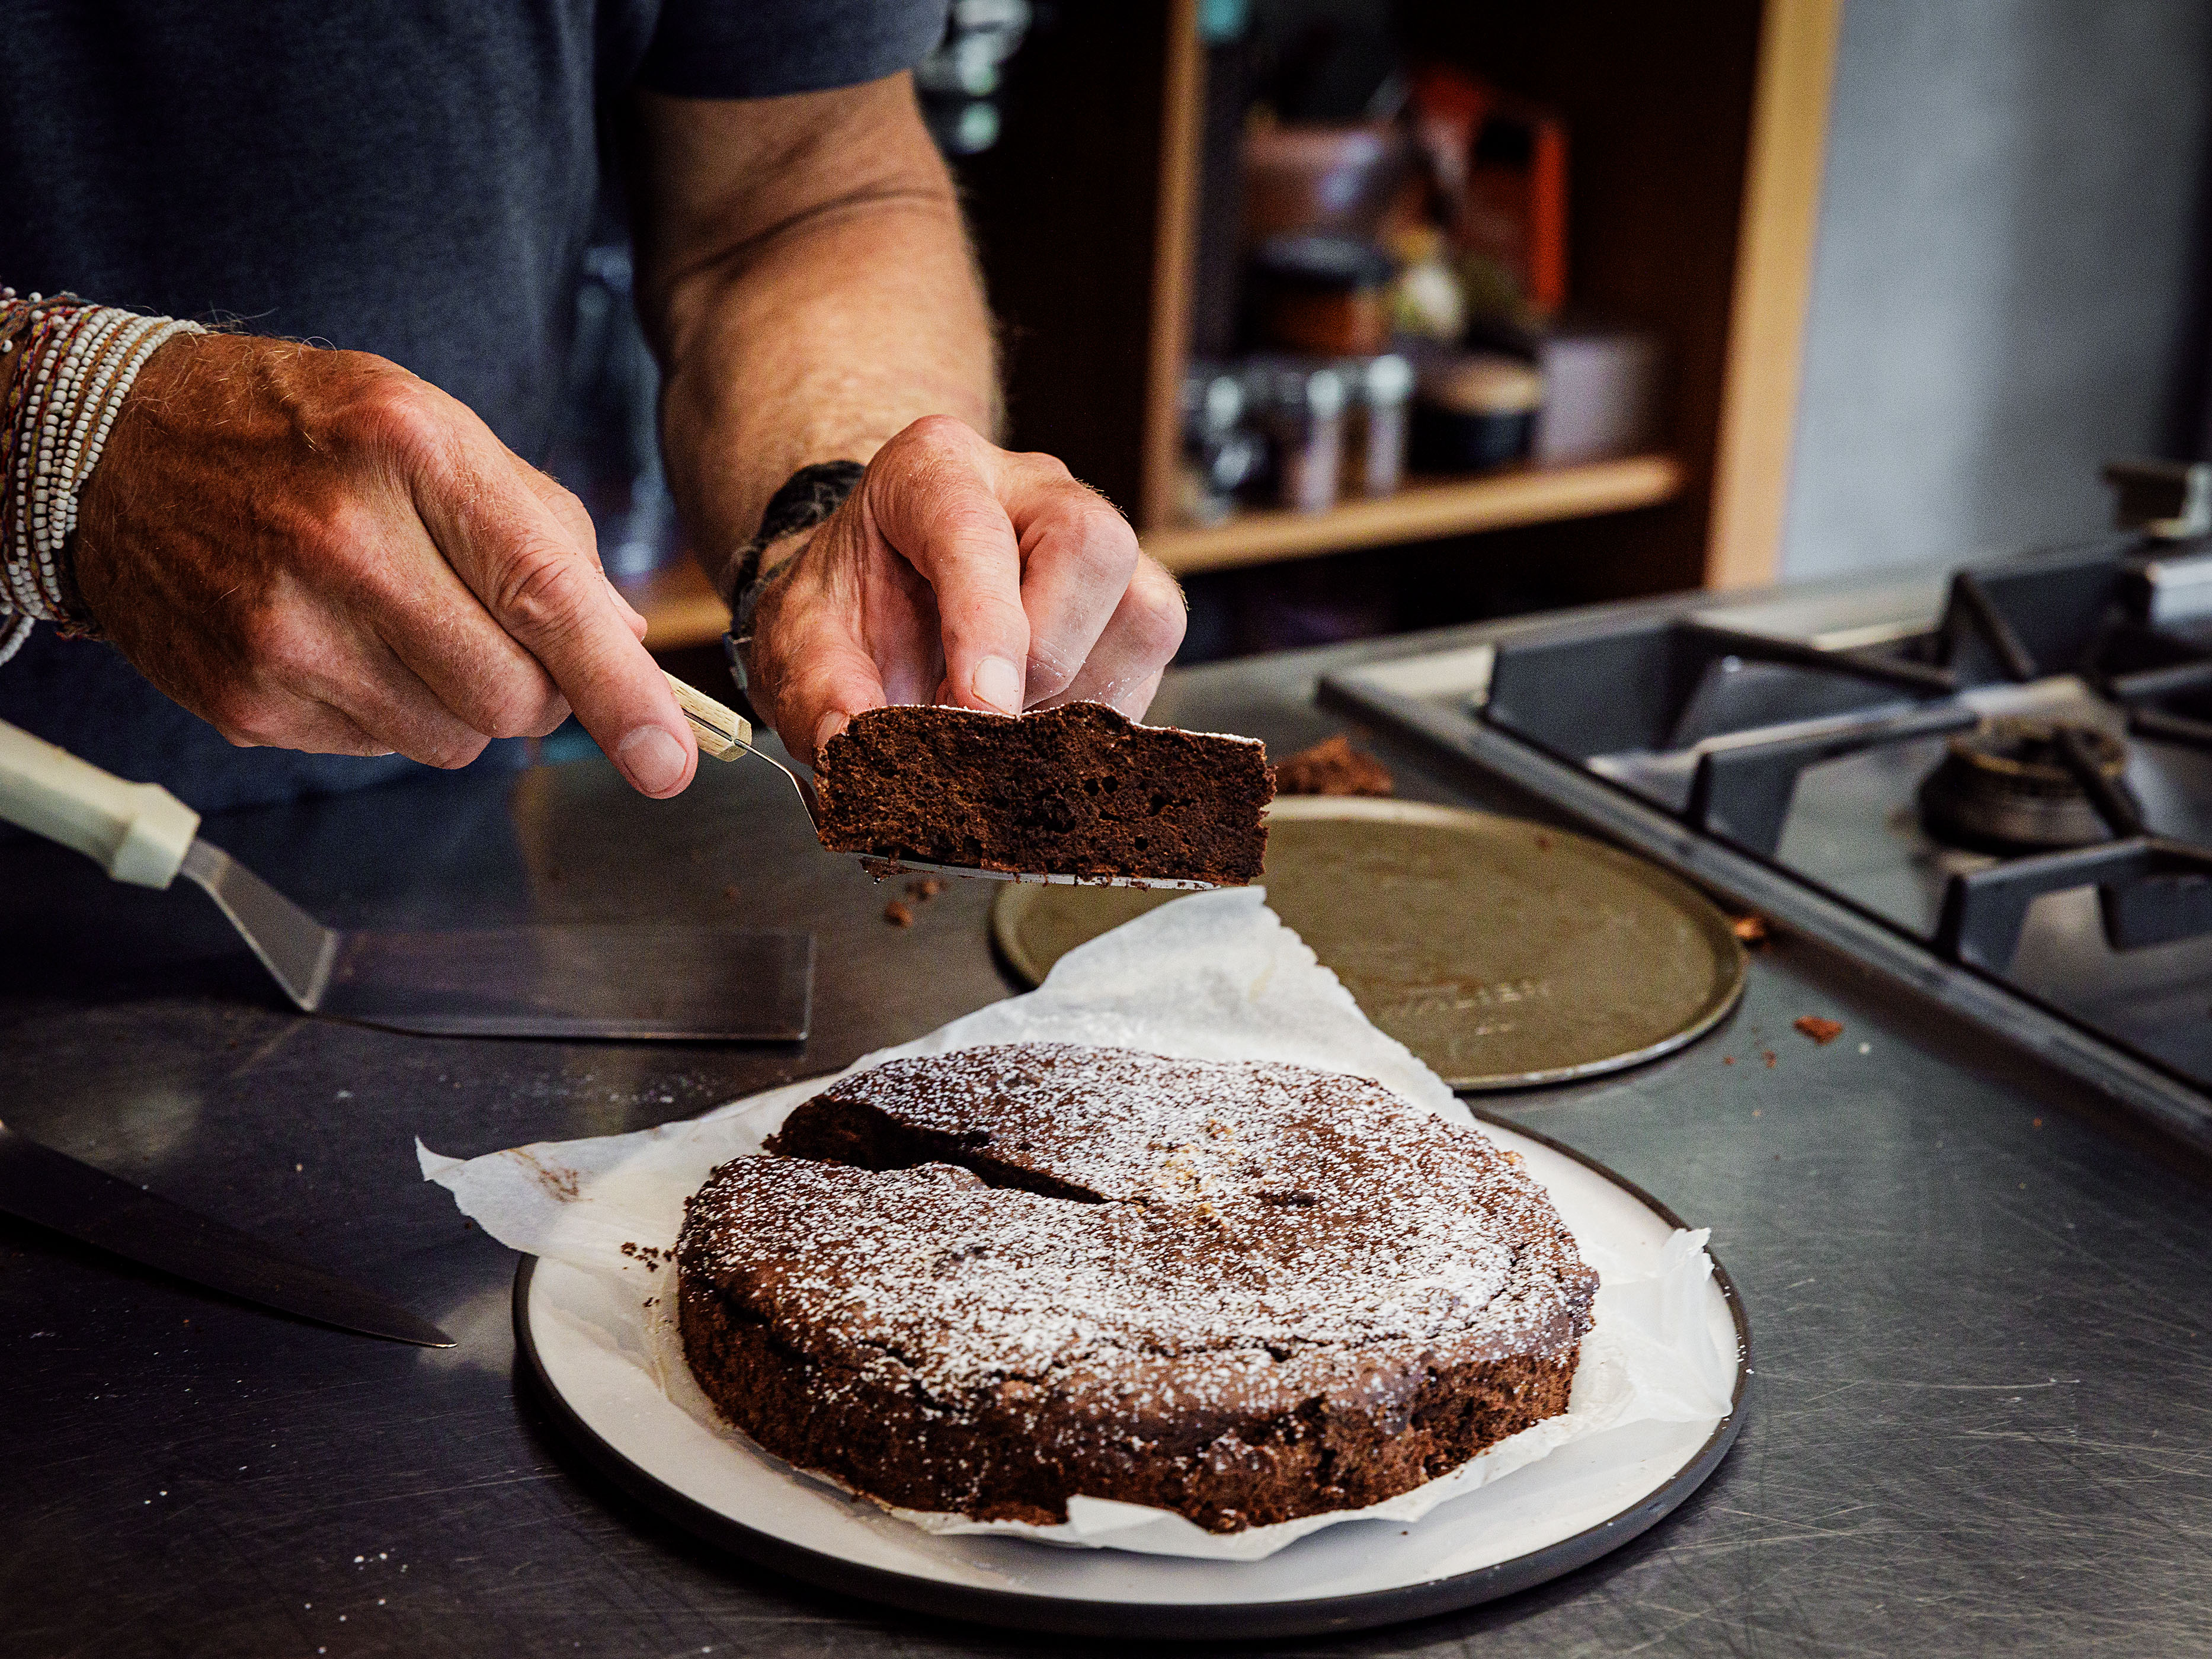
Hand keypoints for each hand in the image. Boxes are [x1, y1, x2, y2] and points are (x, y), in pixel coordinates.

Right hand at [71, 332, 700, 795]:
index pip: (545, 598)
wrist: (114, 449)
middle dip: (535, 687)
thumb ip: (547, 536)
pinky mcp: (245, 700)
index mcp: (410, 452)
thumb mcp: (435, 429)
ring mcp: (284, 632)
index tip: (667, 759)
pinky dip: (384, 709)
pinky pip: (379, 749)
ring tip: (398, 621)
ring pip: (453, 739)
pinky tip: (337, 639)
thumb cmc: (299, 432)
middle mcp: (343, 543)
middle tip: (498, 634)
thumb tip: (626, 643)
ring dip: (457, 700)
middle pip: (513, 696)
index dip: (620, 690)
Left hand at [741, 416, 1186, 761]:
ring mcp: (1093, 537)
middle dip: (1047, 655)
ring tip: (1010, 725)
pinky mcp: (1131, 594)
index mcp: (933, 469)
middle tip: (986, 717)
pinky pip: (1150, 658)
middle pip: (1090, 545)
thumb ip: (820, 685)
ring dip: (1081, 692)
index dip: (986, 624)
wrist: (885, 590)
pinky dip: (1100, 711)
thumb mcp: (803, 637)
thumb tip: (851, 742)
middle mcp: (1031, 486)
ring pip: (1143, 608)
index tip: (977, 707)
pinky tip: (1042, 723)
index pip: (976, 531)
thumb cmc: (854, 600)